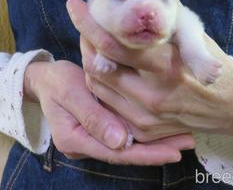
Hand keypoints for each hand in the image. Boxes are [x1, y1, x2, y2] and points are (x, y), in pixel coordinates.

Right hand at [24, 60, 194, 163]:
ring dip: (155, 142)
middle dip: (157, 150)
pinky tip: (165, 128)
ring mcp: (92, 140)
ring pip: (127, 147)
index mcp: (74, 140)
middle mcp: (85, 146)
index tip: (173, 152)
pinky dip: (145, 133)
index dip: (146, 153)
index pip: (115, 153)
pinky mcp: (100, 130)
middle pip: (125, 153)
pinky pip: (125, 136)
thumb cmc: (57, 81)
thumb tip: (120, 142)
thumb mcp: (71, 92)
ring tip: (184, 137)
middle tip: (187, 143)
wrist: (45, 78)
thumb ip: (93, 117)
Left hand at [66, 0, 232, 142]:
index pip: (112, 45)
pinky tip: (107, 68)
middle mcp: (153, 96)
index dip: (87, 23)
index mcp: (165, 66)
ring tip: (93, 44)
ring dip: (90, 62)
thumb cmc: (210, 57)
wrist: (231, 105)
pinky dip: (102, 85)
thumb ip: (156, 13)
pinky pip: (107, 106)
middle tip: (84, 26)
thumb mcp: (191, 29)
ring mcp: (146, 118)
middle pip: (97, 67)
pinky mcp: (144, 132)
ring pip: (98, 88)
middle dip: (85, 42)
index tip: (74, 5)